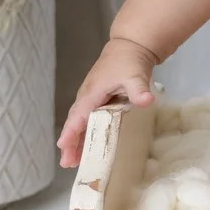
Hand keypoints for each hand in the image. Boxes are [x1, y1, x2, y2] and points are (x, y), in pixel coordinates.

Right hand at [57, 36, 159, 166]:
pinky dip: (84, 134)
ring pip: (79, 123)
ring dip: (75, 141)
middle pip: (75, 123)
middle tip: (67, 163)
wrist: (130, 46)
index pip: (78, 115)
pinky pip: (86, 121)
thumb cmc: (130, 61)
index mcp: (92, 93)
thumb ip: (139, 90)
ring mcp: (90, 99)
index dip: (71, 131)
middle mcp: (87, 97)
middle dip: (70, 143)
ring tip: (72, 162)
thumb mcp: (136, 75)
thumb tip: (147, 100)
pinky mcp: (96, 101)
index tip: (63, 146)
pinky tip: (87, 147)